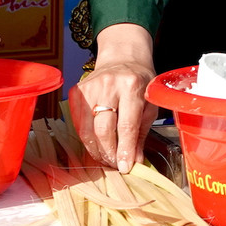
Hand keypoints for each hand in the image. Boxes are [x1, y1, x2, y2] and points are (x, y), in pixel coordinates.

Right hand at [70, 59, 156, 173]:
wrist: (123, 57)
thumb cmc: (140, 81)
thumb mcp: (150, 103)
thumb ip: (142, 131)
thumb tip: (136, 159)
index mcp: (132, 86)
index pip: (127, 125)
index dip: (125, 150)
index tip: (126, 167)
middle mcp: (109, 86)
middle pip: (104, 130)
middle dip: (110, 153)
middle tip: (117, 164)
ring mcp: (89, 88)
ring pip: (87, 130)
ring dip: (97, 150)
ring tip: (107, 159)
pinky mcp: (76, 92)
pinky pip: (78, 124)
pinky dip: (87, 139)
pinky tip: (96, 146)